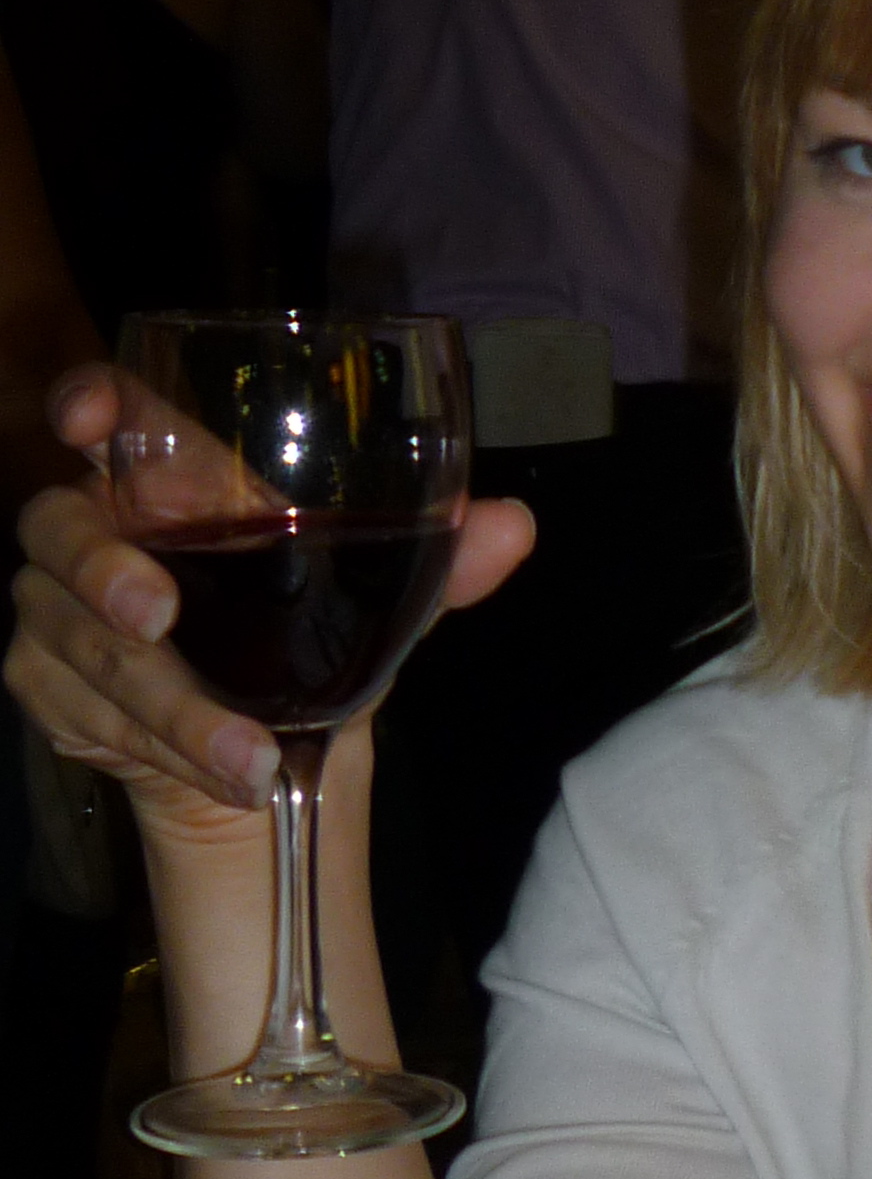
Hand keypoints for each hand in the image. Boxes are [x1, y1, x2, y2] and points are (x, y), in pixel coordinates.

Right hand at [6, 364, 534, 835]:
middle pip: (59, 530)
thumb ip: (443, 558)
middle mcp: (96, 532)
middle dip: (103, 573)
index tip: (92, 415)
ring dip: (170, 708)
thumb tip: (513, 526)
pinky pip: (92, 718)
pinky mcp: (51, 689)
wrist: (272, 741)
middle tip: (161, 618)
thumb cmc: (312, 629)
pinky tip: (226, 774)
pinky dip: (165, 751)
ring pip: (86, 648)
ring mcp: (59, 613)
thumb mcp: (379, 592)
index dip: (87, 403)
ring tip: (249, 754)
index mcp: (170, 480)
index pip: (106, 417)